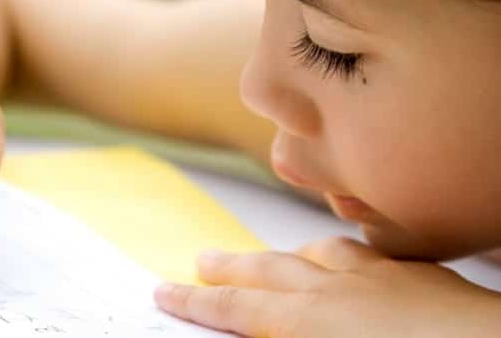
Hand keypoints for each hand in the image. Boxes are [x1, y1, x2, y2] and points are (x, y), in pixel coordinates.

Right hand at [155, 237, 500, 337]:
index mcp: (309, 322)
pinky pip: (367, 254)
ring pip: (316, 254)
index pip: (235, 311)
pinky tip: (347, 258)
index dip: (195, 303)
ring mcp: (378, 278)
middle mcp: (335, 290)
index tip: (165, 291)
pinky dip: (343, 254)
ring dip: (284, 256)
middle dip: (228, 268)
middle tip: (200, 260)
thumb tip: (253, 331)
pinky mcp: (417, 276)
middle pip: (266, 271)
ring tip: (269, 258)